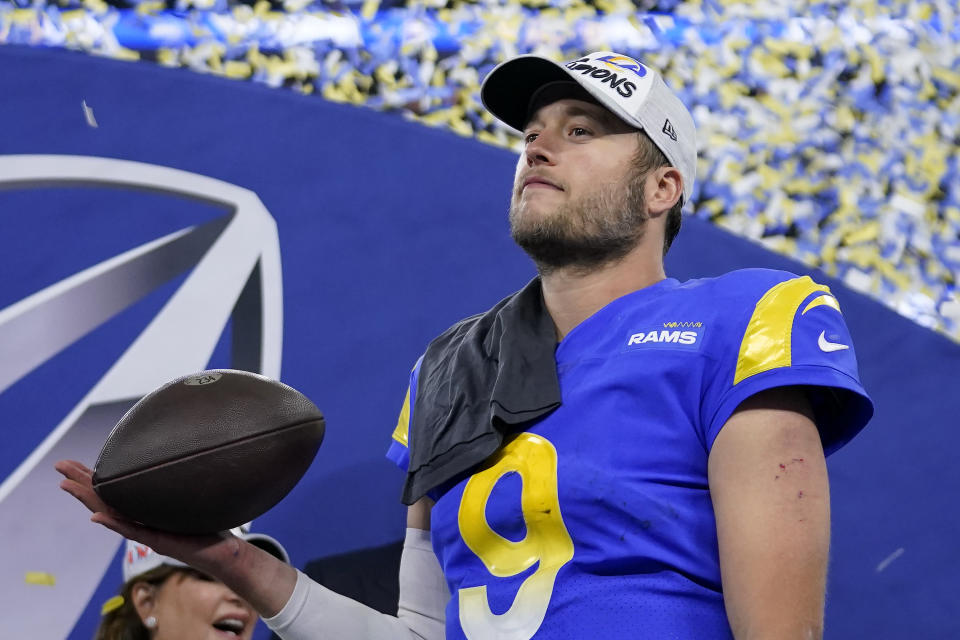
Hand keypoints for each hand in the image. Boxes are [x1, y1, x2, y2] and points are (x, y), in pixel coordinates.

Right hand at [54, 459, 237, 571]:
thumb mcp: (186, 500)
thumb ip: (173, 486)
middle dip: (80, 482)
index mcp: (142, 509)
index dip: (90, 477)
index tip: (71, 463)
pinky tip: (96, 517)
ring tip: (66, 485)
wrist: (221, 554)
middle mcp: (139, 521)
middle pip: (102, 499)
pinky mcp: (159, 541)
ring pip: (110, 513)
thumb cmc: (206, 526)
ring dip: (88, 499)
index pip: (110, 491)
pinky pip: (133, 531)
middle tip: (58, 464)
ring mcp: (146, 532)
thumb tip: (172, 459)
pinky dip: (114, 524)